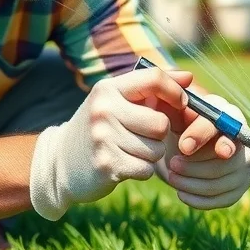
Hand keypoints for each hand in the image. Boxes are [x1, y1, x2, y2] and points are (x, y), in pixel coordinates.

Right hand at [29, 67, 190, 220]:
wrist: (60, 162)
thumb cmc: (99, 128)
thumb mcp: (117, 102)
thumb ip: (151, 89)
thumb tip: (189, 78)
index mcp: (108, 89)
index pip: (153, 78)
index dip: (175, 92)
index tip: (181, 104)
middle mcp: (103, 110)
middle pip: (161, 123)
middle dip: (160, 134)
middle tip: (143, 136)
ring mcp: (102, 138)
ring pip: (156, 149)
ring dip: (150, 155)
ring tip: (129, 151)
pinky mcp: (106, 165)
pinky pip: (146, 169)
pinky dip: (141, 171)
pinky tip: (124, 165)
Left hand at [158, 94, 249, 209]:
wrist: (188, 145)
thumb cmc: (181, 123)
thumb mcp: (174, 110)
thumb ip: (169, 103)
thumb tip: (161, 97)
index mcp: (229, 114)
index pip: (223, 125)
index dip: (202, 136)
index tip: (182, 147)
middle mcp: (244, 139)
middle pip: (227, 159)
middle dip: (195, 166)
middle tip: (171, 166)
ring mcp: (246, 165)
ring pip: (223, 181)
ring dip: (193, 183)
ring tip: (172, 178)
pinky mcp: (241, 186)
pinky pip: (224, 199)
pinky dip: (200, 200)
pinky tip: (181, 193)